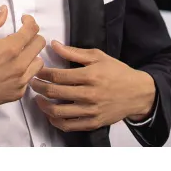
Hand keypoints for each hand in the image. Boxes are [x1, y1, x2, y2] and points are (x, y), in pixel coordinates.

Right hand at [0, 6, 45, 118]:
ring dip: (32, 54)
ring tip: (20, 53)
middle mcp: (20, 64)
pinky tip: (13, 70)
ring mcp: (21, 81)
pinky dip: (25, 71)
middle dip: (33, 35)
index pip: (32, 30)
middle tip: (22, 35)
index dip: (29, 21)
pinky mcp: (18, 93)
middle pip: (40, 44)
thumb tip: (4, 10)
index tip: (23, 20)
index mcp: (11, 48)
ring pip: (39, 62)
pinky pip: (29, 78)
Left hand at [29, 41, 155, 131]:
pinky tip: (51, 114)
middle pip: (54, 93)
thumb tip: (54, 44)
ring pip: (58, 112)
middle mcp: (89, 94)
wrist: (138, 93)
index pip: (58, 76)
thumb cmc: (118, 72)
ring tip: (38, 99)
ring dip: (43, 106)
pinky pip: (69, 126)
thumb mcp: (98, 56)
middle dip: (38, 87)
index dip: (43, 73)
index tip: (36, 71)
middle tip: (32, 83)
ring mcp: (91, 111)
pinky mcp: (93, 123)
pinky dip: (56, 121)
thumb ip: (74, 52)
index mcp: (89, 75)